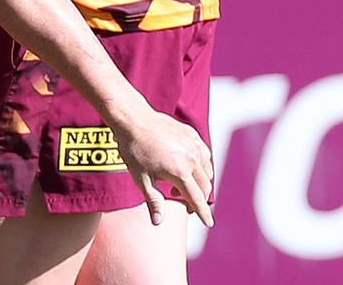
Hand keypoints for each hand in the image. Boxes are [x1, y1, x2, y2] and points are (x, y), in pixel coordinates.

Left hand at [111, 110, 214, 227]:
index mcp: (180, 172)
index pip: (197, 199)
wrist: (133, 119)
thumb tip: (158, 222)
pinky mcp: (193, 135)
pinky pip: (205, 156)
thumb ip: (153, 201)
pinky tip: (186, 168)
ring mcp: (194, 145)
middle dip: (198, 199)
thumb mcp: (141, 178)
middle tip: (182, 203)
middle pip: (204, 187)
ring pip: (207, 172)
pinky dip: (200, 166)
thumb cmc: (134, 149)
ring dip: (199, 183)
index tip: (208, 223)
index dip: (203, 213)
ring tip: (178, 185)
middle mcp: (192, 159)